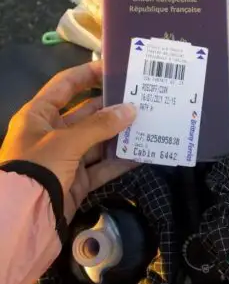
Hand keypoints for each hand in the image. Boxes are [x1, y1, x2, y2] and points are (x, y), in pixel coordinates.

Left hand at [0, 60, 138, 221]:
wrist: (23, 215)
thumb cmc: (37, 167)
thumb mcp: (66, 141)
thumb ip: (100, 125)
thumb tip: (131, 110)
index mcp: (39, 116)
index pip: (64, 86)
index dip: (88, 74)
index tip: (115, 68)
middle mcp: (52, 133)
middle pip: (86, 113)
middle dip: (113, 107)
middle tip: (143, 98)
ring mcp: (66, 158)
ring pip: (99, 140)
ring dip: (121, 134)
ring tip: (150, 123)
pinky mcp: (78, 180)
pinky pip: (103, 166)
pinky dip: (122, 161)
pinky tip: (143, 153)